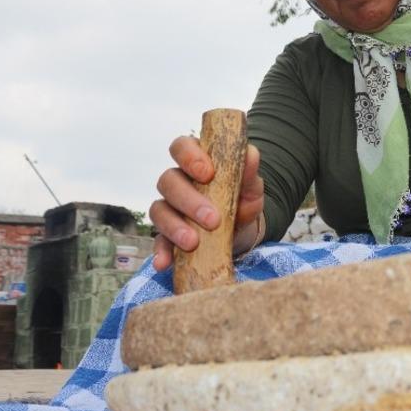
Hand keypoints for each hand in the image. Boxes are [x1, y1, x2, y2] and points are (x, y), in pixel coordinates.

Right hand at [148, 137, 264, 270]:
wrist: (244, 230)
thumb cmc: (242, 198)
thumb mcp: (251, 185)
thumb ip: (249, 170)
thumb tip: (251, 154)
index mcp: (196, 162)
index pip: (181, 147)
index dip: (189, 157)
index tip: (207, 173)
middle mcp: (177, 182)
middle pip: (168, 181)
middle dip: (188, 200)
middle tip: (212, 219)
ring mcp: (170, 208)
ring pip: (159, 210)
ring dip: (174, 227)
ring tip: (193, 243)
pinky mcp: (168, 235)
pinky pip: (158, 242)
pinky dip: (160, 252)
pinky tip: (164, 263)